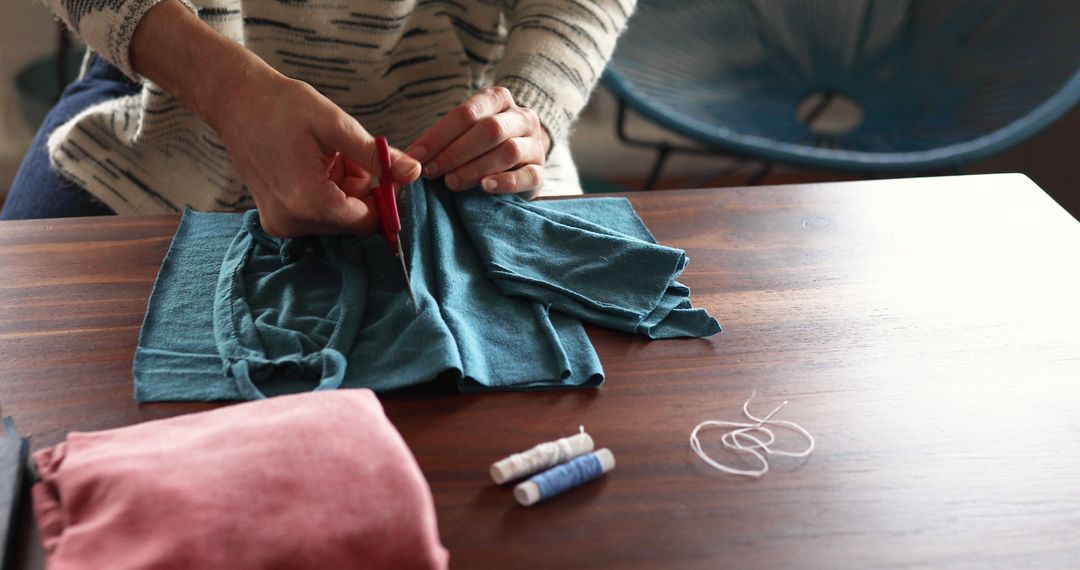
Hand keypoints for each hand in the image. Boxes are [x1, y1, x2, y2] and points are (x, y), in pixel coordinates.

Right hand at [212, 73, 420, 236]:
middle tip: (348, 155)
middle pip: (351, 221)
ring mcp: (281, 224)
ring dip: (343, 191)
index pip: (367, 221)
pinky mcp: (275, 219)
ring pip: (336, 218)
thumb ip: (376, 156)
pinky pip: (317, 215)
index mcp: (308, 201)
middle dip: (361, 191)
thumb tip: (413, 172)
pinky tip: (315, 165)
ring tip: (328, 156)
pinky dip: (325, 193)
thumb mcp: (336, 125)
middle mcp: (293, 222)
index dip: (384, 198)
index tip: (385, 170)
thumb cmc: (283, 107)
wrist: (235, 102)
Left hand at [406, 86, 549, 194]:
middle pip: (490, 130)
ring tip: (452, 182)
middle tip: (432, 171)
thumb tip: (408, 159)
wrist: (521, 158)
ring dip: (475, 168)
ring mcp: (535, 144)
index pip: (468, 113)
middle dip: (456, 152)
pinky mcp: (541, 171)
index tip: (416, 156)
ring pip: (509, 151)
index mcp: (498, 100)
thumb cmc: (482, 145)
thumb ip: (442, 141)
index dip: (439, 135)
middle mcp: (521, 117)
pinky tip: (485, 187)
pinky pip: (527, 175)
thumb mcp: (464, 133)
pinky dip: (505, 182)